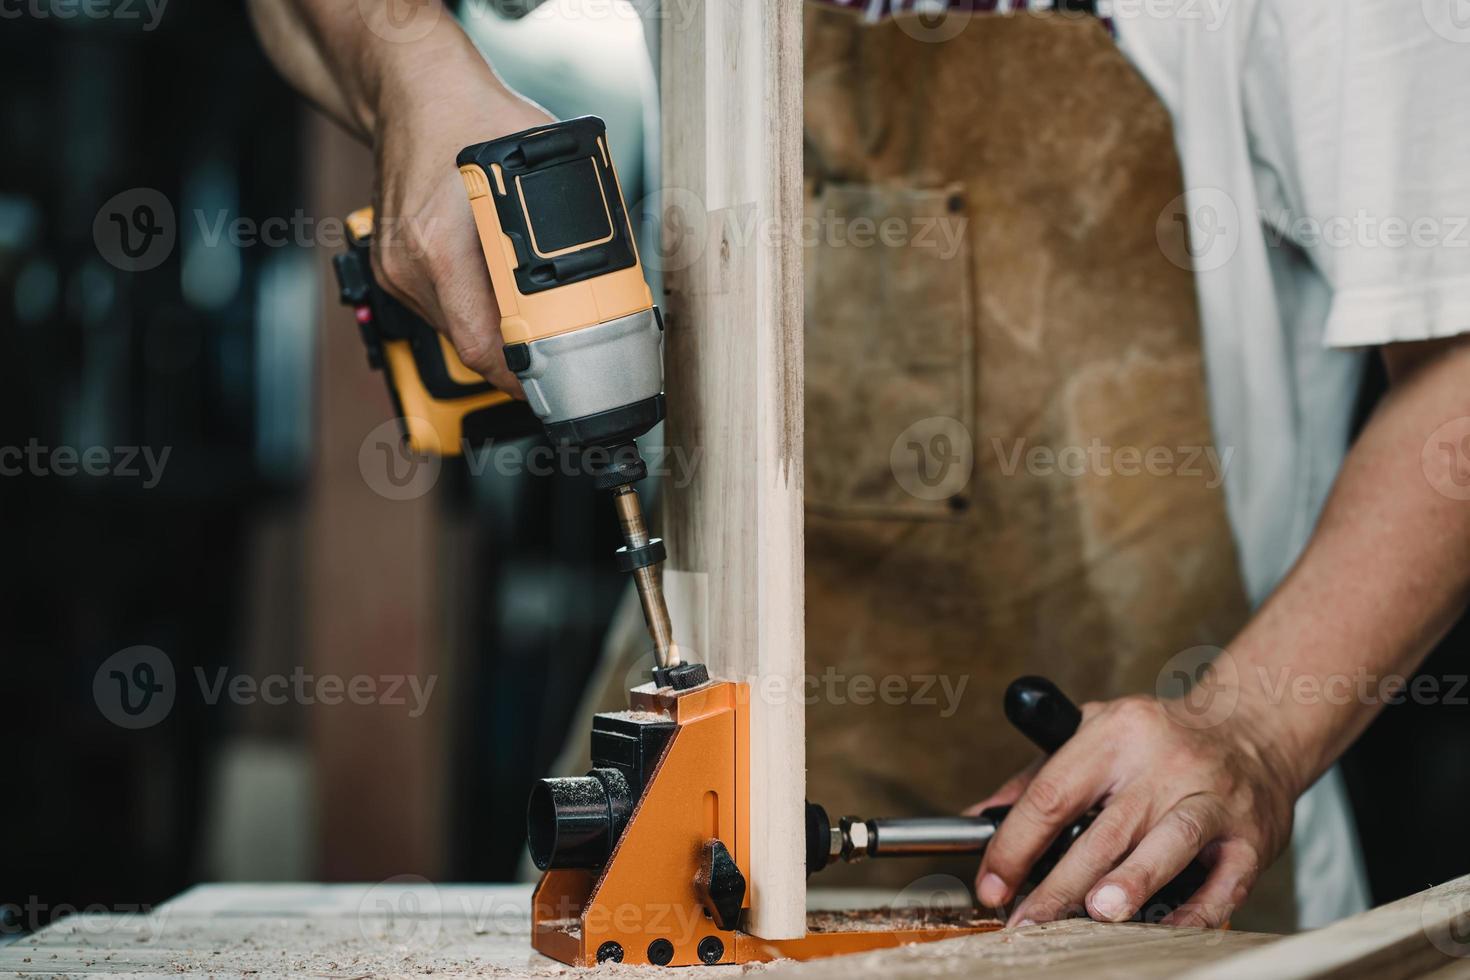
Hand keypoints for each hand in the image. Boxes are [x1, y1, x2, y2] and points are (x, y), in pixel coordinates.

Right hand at [367, 29, 552, 395]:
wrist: (412, 89)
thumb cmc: (470, 113)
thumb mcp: (540, 156)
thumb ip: (579, 204)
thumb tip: (621, 250)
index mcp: (442, 244)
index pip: (480, 342)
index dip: (519, 375)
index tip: (554, 384)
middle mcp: (411, 263)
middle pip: (468, 343)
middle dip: (516, 356)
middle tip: (559, 359)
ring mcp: (396, 267)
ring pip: (454, 330)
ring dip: (495, 333)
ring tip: (534, 323)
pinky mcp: (393, 266)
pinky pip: (440, 310)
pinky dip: (474, 311)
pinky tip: (500, 296)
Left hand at [969, 694, 1300, 927]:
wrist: (1252, 729)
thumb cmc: (1159, 740)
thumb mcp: (1093, 734)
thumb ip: (1036, 777)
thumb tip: (980, 820)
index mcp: (1114, 734)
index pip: (1053, 794)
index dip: (1016, 845)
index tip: (992, 885)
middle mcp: (1164, 763)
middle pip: (1104, 829)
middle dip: (1060, 885)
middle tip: (1026, 923)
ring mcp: (1212, 798)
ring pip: (1169, 843)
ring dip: (1131, 882)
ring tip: (1096, 915)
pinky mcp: (1251, 836)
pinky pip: (1224, 880)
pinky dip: (1196, 910)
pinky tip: (1166, 926)